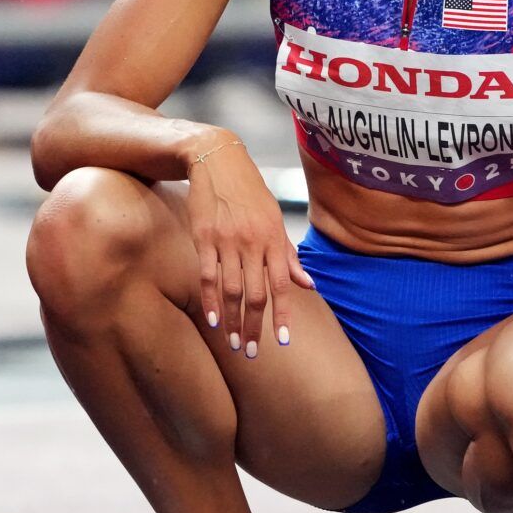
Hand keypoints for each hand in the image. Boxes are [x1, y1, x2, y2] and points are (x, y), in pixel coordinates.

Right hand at [183, 134, 315, 357]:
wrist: (218, 160)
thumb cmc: (251, 193)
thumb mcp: (275, 219)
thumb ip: (289, 254)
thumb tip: (309, 285)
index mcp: (274, 238)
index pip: (282, 284)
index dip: (283, 315)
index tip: (283, 341)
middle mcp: (253, 242)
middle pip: (255, 293)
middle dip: (254, 327)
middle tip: (252, 352)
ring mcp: (227, 240)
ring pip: (231, 290)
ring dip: (232, 321)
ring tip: (233, 344)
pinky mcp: (204, 237)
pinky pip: (208, 275)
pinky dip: (210, 300)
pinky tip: (212, 321)